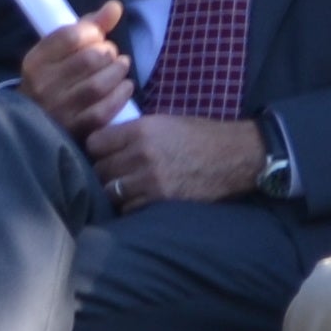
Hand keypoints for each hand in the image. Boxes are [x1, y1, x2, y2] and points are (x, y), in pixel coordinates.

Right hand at [18, 0, 139, 142]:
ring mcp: (58, 108)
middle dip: (109, 53)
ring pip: (99, 84)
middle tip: (111, 55)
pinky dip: (121, 94)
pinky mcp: (75, 128)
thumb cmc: (54, 79)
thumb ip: (88, 26)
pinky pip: (105, 108)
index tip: (97, 36)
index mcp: (35, 61)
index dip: (93, 32)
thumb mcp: (61, 52)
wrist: (37, 123)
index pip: (70, 36)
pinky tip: (124, 87)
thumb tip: (115, 6)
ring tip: (120, 68)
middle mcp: (42, 84)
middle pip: (89, 58)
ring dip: (118, 72)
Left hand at [87, 109, 262, 210]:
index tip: (103, 152)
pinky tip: (139, 198)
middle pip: (100, 169)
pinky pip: (129, 207)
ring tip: (126, 187)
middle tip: (115, 172)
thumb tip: (104, 141)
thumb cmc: (200, 136)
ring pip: (111, 191)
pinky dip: (130, 205)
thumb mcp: (163, 122)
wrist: (236, 156)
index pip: (94, 143)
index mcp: (140, 130)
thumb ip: (132, 132)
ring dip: (116, 190)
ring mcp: (151, 180)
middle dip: (105, 171)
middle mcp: (141, 154)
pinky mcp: (162, 200)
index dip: (97, 149)